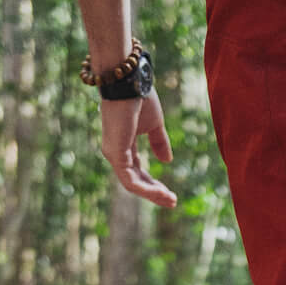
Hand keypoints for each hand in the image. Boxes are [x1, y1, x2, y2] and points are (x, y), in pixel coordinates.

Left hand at [99, 88, 175, 207]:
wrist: (130, 82)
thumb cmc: (140, 97)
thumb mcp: (155, 125)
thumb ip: (159, 143)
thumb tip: (167, 161)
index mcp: (124, 144)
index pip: (137, 170)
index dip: (153, 183)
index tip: (170, 193)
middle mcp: (115, 152)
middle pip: (135, 181)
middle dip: (154, 192)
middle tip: (172, 202)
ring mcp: (113, 154)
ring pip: (132, 184)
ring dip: (152, 194)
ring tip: (170, 200)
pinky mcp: (115, 154)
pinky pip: (130, 180)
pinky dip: (146, 189)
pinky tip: (161, 193)